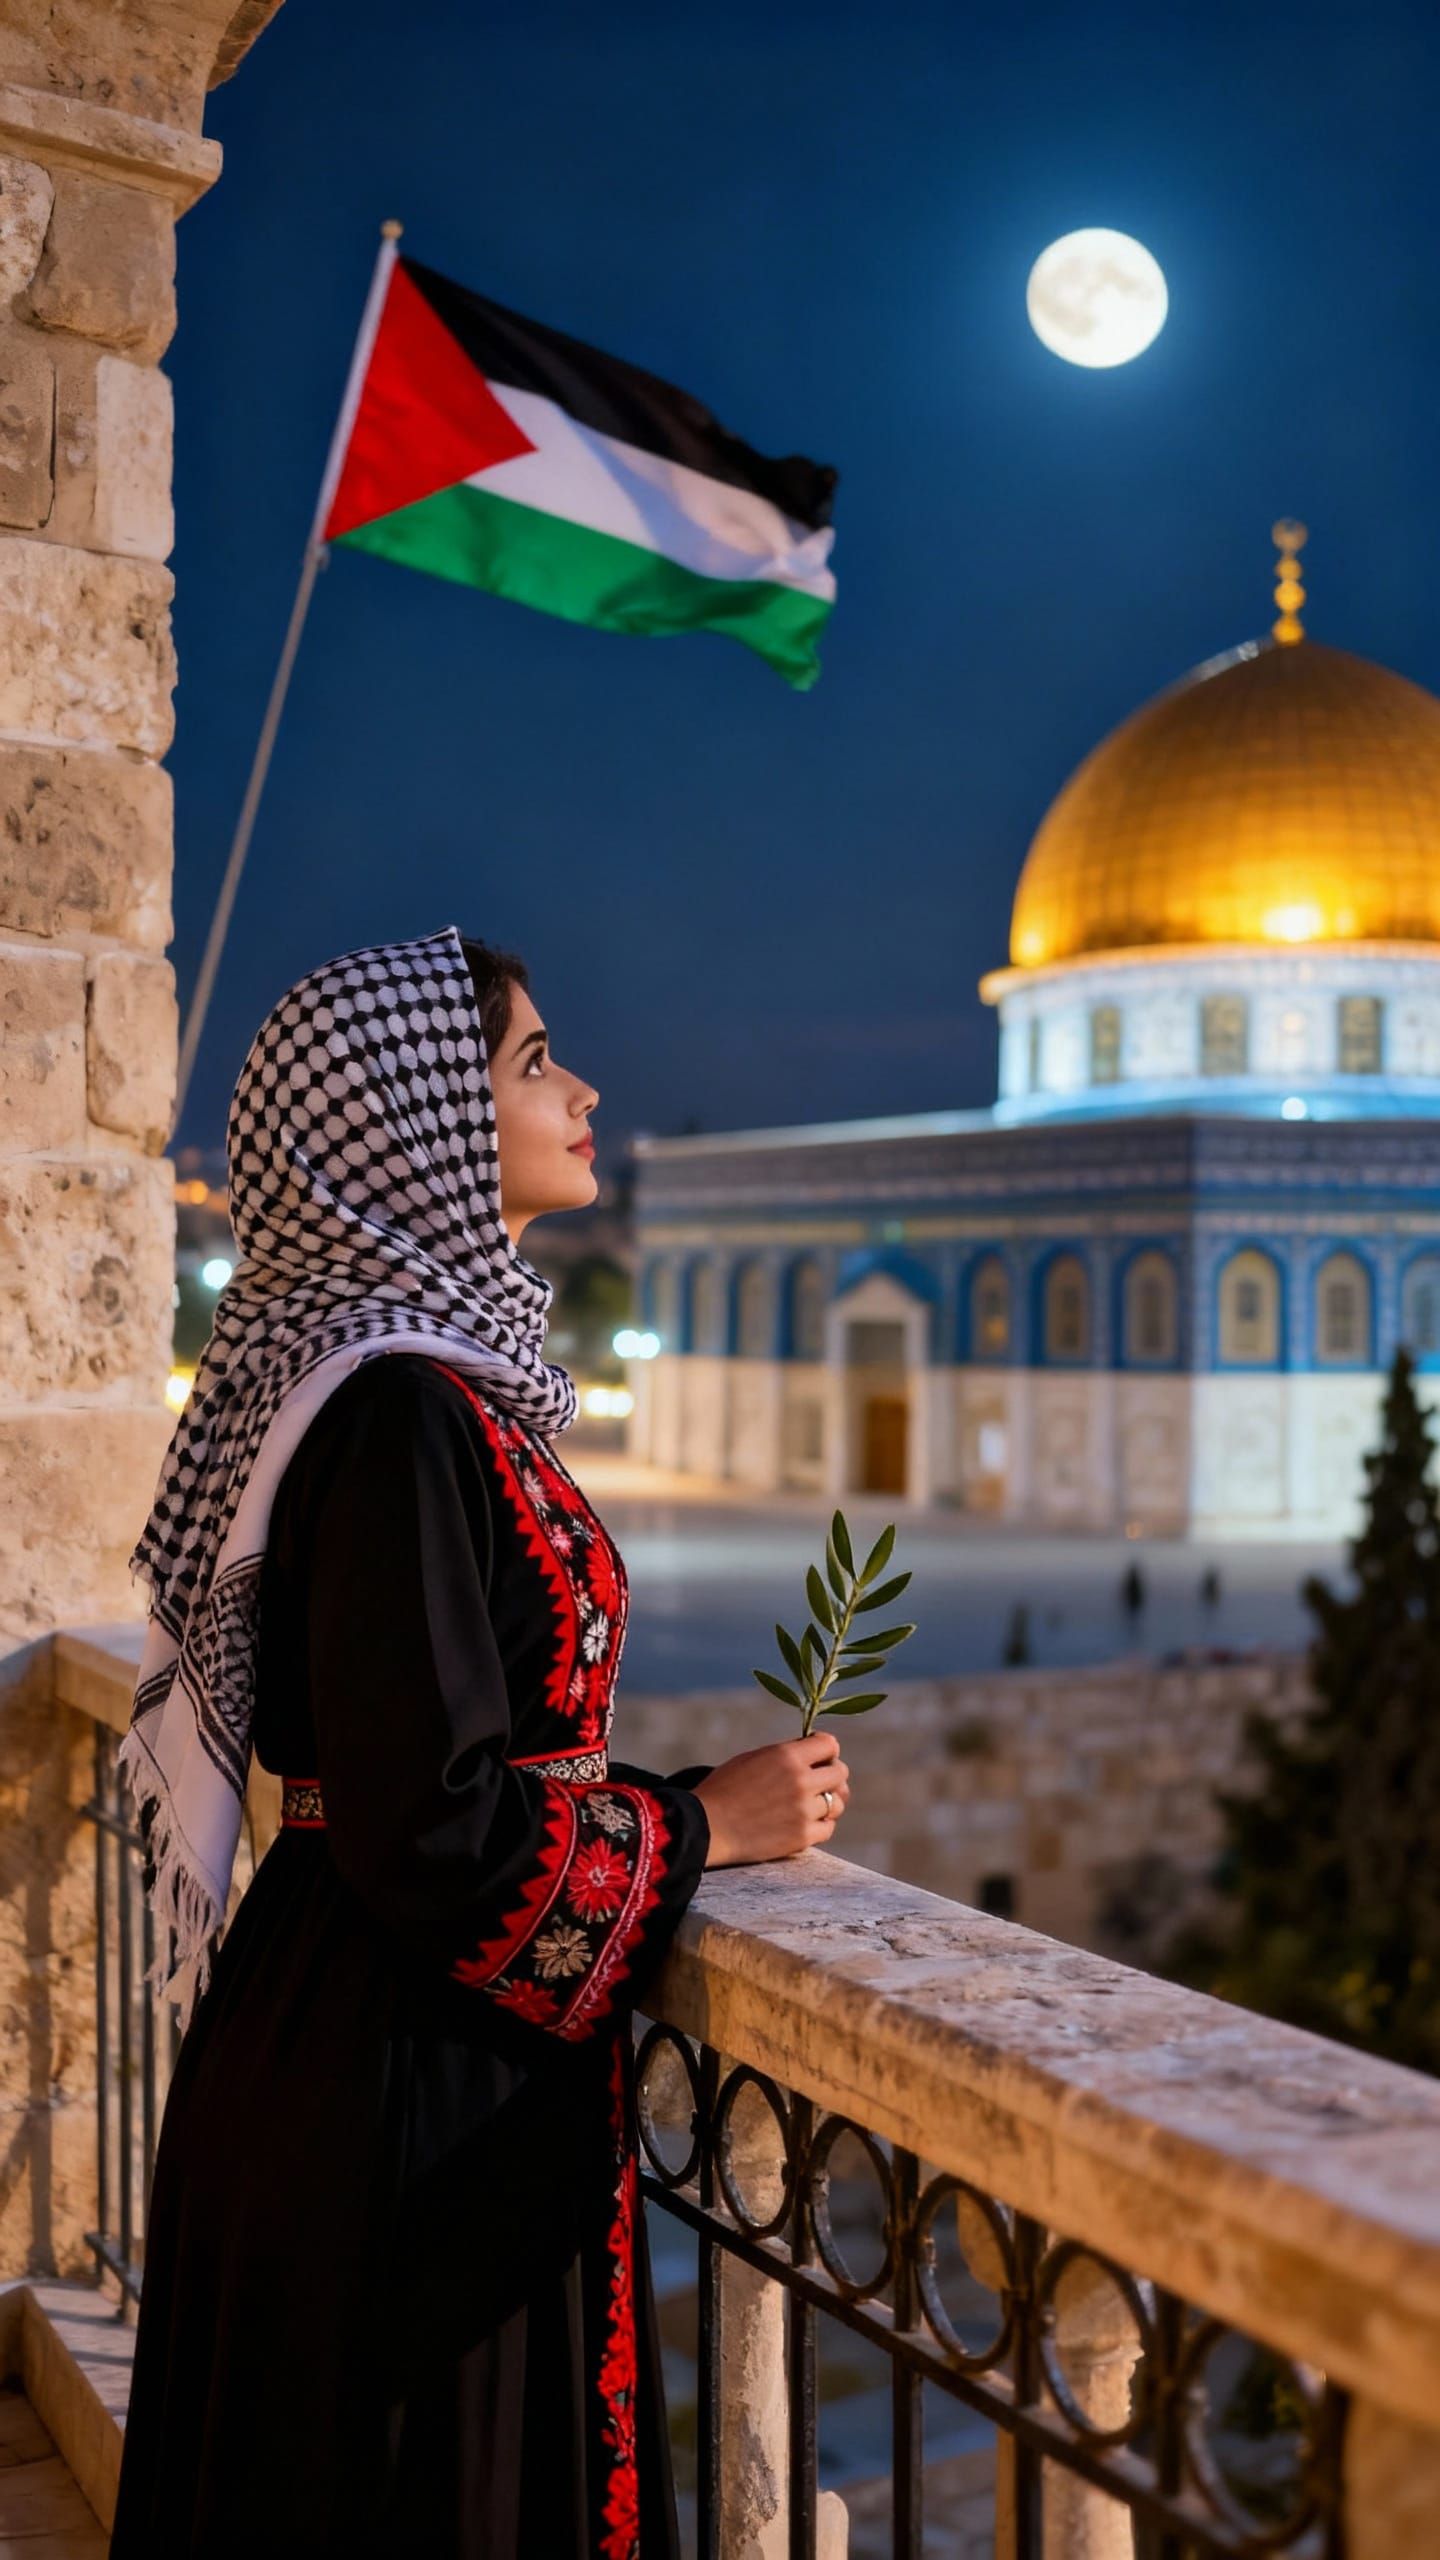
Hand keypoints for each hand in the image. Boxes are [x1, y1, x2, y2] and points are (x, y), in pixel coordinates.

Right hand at [693, 1730, 849, 1868]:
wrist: (706, 1826)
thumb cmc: (723, 1789)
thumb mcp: (752, 1759)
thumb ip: (785, 1755)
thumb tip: (811, 1753)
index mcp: (787, 1756)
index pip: (830, 1744)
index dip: (826, 1750)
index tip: (819, 1757)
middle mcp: (801, 1781)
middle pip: (840, 1773)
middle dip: (831, 1776)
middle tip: (819, 1782)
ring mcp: (804, 1810)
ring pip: (838, 1803)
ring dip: (828, 1803)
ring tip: (812, 1805)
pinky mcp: (802, 1837)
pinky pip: (828, 1828)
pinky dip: (820, 1825)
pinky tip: (806, 1823)